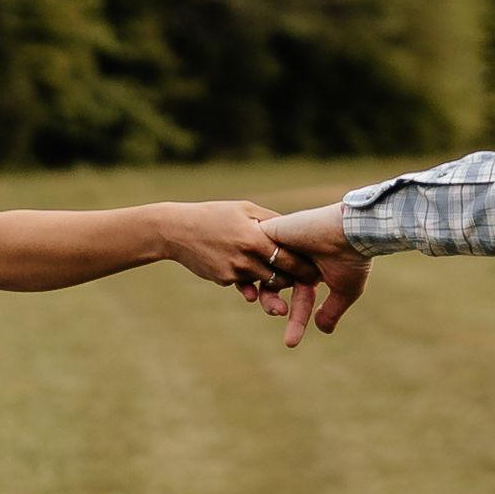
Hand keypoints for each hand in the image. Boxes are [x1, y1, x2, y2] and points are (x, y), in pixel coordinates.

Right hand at [150, 200, 311, 289]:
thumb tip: (295, 229)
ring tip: (284, 281)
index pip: (290, 258)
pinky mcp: (224, 279)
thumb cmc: (214, 214)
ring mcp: (234, 272)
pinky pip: (244, 282)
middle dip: (295, 281)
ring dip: (274, 284)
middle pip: (281, 277)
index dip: (306, 267)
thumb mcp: (244, 209)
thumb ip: (271, 220)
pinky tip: (249, 272)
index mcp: (256, 238)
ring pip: (264, 284)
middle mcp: (247, 258)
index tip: (318, 269)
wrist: (176, 230)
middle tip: (309, 281)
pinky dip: (250, 279)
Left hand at [247, 205, 369, 342]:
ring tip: (276, 307)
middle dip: (272, 304)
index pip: (299, 295)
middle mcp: (296, 256)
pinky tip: (256, 280)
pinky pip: (252, 251)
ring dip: (265, 293)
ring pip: (262, 270)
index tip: (291, 343)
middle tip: (278, 316)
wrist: (351, 232)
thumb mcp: (345, 290)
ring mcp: (283, 243)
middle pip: (274, 284)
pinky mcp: (272, 231)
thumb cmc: (353, 259)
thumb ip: (332, 310)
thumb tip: (322, 330)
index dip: (296, 319)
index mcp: (312, 267)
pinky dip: (253, 268)